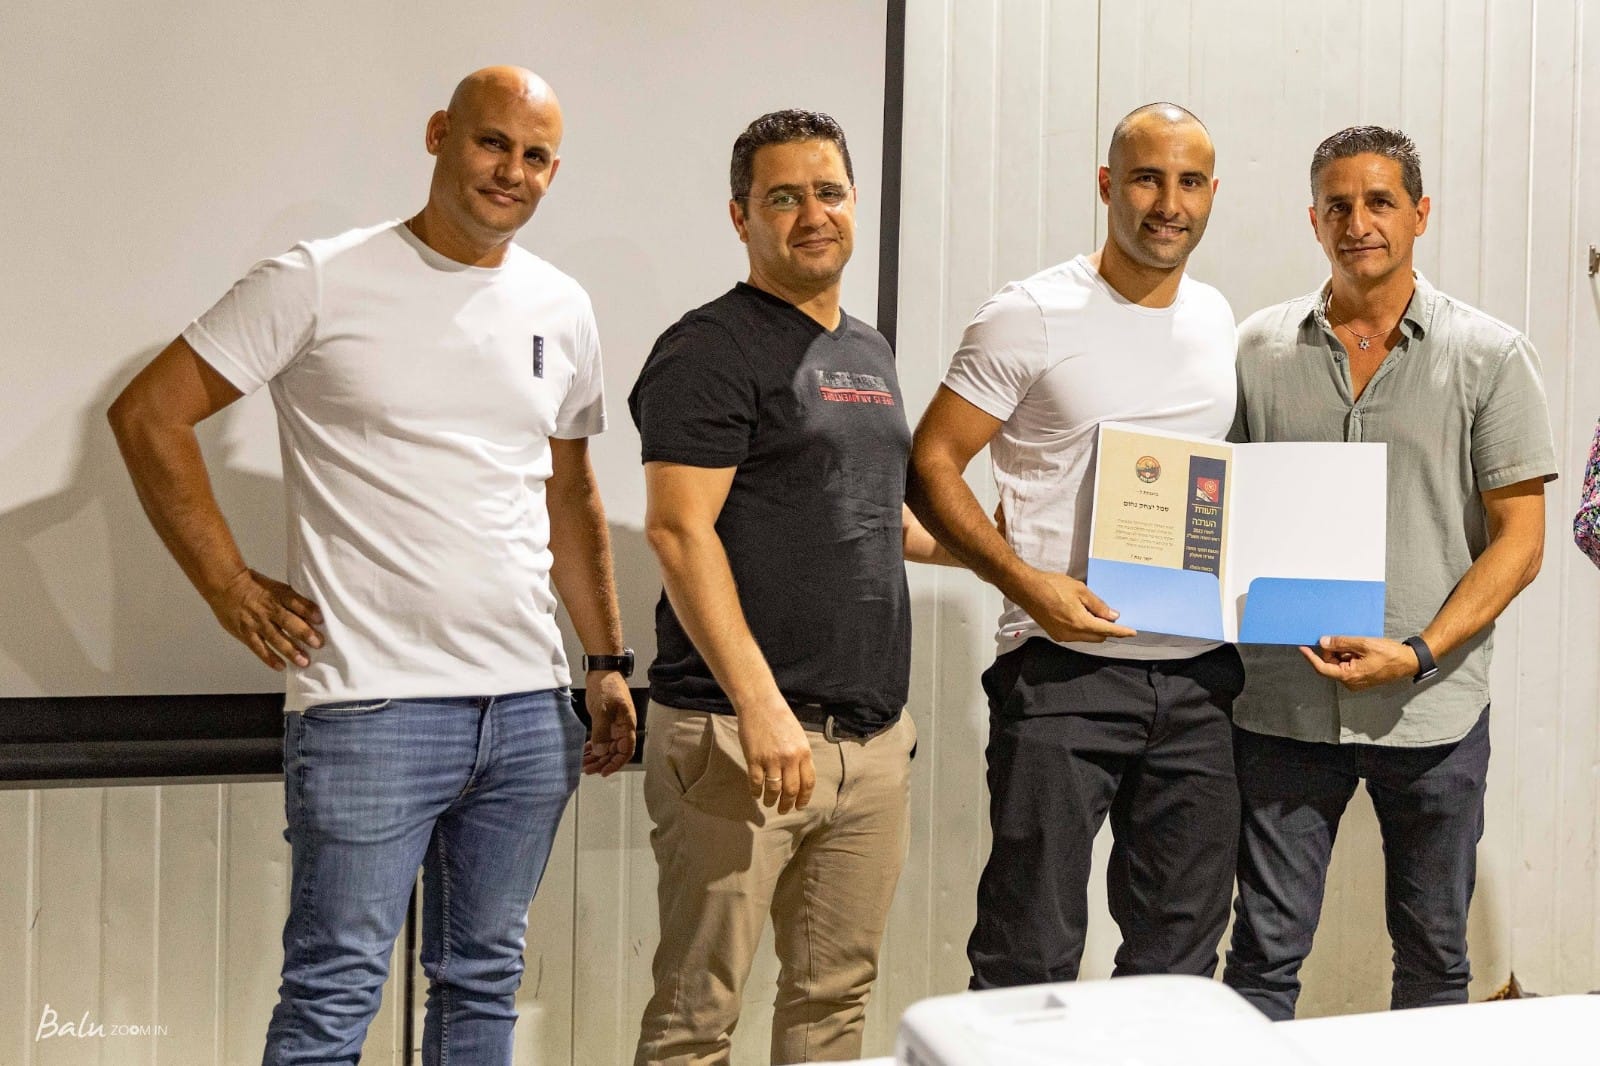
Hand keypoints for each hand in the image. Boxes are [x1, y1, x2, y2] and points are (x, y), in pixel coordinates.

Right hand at [204, 568, 323, 669]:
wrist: (225, 585)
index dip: (308, 610)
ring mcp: (256, 623)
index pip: (295, 602)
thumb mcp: (275, 586)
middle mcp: (268, 609)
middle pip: (288, 622)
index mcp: (278, 594)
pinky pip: (259, 648)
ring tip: (304, 661)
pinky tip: (281, 666)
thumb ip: (290, 599)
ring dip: (291, 651)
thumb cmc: (254, 585)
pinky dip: (270, 658)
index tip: (320, 619)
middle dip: (304, 634)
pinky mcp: (245, 633)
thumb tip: (310, 611)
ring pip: (276, 638)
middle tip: (318, 643)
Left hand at [581, 670, 636, 775]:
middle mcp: (621, 727)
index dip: (616, 763)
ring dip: (597, 756)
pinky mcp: (605, 720)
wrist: (603, 669)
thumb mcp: (603, 710)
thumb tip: (601, 752)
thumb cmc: (607, 687)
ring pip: (606, 746)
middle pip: (614, 751)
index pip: (626, 751)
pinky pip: (601, 738)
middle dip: (602, 762)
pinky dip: (594, 746)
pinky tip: (585, 752)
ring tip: (584, 764)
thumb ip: (602, 732)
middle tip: (588, 770)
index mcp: (626, 725)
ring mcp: (613, 724)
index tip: (604, 771)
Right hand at [736, 699, 814, 812]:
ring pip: (774, 790)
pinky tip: (756, 793)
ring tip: (769, 803)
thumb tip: (800, 778)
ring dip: (772, 800)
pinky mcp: (754, 759)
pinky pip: (756, 782)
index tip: (799, 806)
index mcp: (804, 752)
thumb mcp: (798, 736)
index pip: (808, 782)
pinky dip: (756, 791)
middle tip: (784, 810)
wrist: (760, 703)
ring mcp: (771, 759)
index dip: (804, 798)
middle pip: (791, 790)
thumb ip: (801, 757)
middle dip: (788, 804)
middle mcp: (790, 758)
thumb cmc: (780, 718)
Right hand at [1020, 571, 1136, 643]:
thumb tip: (1112, 616)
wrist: (1027, 589)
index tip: (1132, 632)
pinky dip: (1083, 629)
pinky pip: (1076, 636)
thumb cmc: (1052, 585)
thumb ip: (1098, 605)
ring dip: (1094, 629)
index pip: (1107, 630)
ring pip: (1086, 638)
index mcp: (1080, 623)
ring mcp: (1062, 636)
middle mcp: (1071, 634)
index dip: (1121, 631)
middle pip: (1098, 637)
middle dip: (1107, 630)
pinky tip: (1081, 616)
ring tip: (1094, 613)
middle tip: (1112, 616)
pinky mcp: (1055, 634)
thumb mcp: (1081, 590)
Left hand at [1300, 636, 1419, 690]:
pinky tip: (1362, 649)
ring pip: (1340, 664)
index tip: (1302, 647)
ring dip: (1344, 652)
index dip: (1310, 657)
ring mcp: (1356, 682)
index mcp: (1349, 676)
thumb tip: (1322, 642)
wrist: (1409, 661)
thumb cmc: (1389, 654)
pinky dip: (1350, 656)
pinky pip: (1348, 666)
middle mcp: (1350, 682)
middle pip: (1331, 664)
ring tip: (1360, 645)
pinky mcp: (1361, 678)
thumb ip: (1341, 643)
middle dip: (1334, 651)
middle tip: (1346, 640)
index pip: (1322, 667)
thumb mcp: (1364, 644)